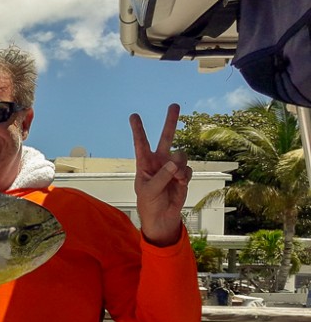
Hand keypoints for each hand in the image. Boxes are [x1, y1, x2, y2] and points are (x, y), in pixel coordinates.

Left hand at [130, 103, 191, 246]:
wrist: (162, 217)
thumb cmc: (149, 203)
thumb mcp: (150, 191)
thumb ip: (162, 176)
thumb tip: (175, 162)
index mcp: (144, 164)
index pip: (141, 143)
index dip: (138, 130)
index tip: (134, 115)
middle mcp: (159, 162)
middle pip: (166, 138)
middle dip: (170, 122)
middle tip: (174, 105)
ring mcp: (172, 167)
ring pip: (181, 155)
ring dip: (180, 165)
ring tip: (175, 177)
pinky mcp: (183, 174)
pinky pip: (188, 169)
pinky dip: (185, 176)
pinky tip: (180, 183)